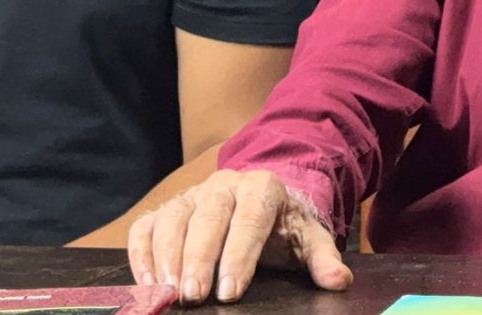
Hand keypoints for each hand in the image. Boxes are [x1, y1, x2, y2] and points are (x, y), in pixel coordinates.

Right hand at [128, 168, 352, 304]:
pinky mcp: (166, 209)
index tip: (231, 292)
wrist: (261, 200)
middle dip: (200, 258)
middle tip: (193, 296)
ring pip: (174, 218)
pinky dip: (142, 253)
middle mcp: (225, 184)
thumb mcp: (308, 239)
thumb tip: (339, 280)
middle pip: (209, 216)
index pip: (250, 218)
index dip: (239, 255)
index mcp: (263, 187)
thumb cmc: (283, 227)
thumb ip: (322, 259)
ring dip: (167, 257)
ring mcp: (192, 195)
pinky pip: (146, 226)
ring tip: (168, 292)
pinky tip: (147, 283)